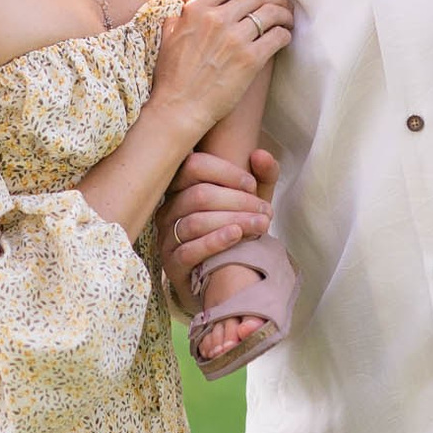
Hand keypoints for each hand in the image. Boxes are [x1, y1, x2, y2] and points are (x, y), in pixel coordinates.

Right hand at [148, 0, 291, 139]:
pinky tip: (284, 38)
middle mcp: (217, 19)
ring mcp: (234, 39)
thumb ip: (173, 5)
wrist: (178, 108)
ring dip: (284, 15)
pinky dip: (285, 35)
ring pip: (271, 14)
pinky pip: (277, 38)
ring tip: (287, 20)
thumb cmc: (170, 74)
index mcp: (197, 9)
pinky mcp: (250, 60)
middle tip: (282, 3)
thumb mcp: (167, 34)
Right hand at [156, 149, 278, 311]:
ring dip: (233, 221)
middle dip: (238, 201)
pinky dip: (215, 241)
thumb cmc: (235, 231)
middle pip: (199, 195)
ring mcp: (167, 238)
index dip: (225, 171)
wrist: (223, 278)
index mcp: (181, 187)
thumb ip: (261, 177)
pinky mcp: (171, 265)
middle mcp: (168, 210)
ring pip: (195, 222)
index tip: (252, 184)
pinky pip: (189, 250)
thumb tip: (260, 154)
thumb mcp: (250, 202)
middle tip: (266, 211)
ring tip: (261, 225)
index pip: (193, 165)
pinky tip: (236, 236)